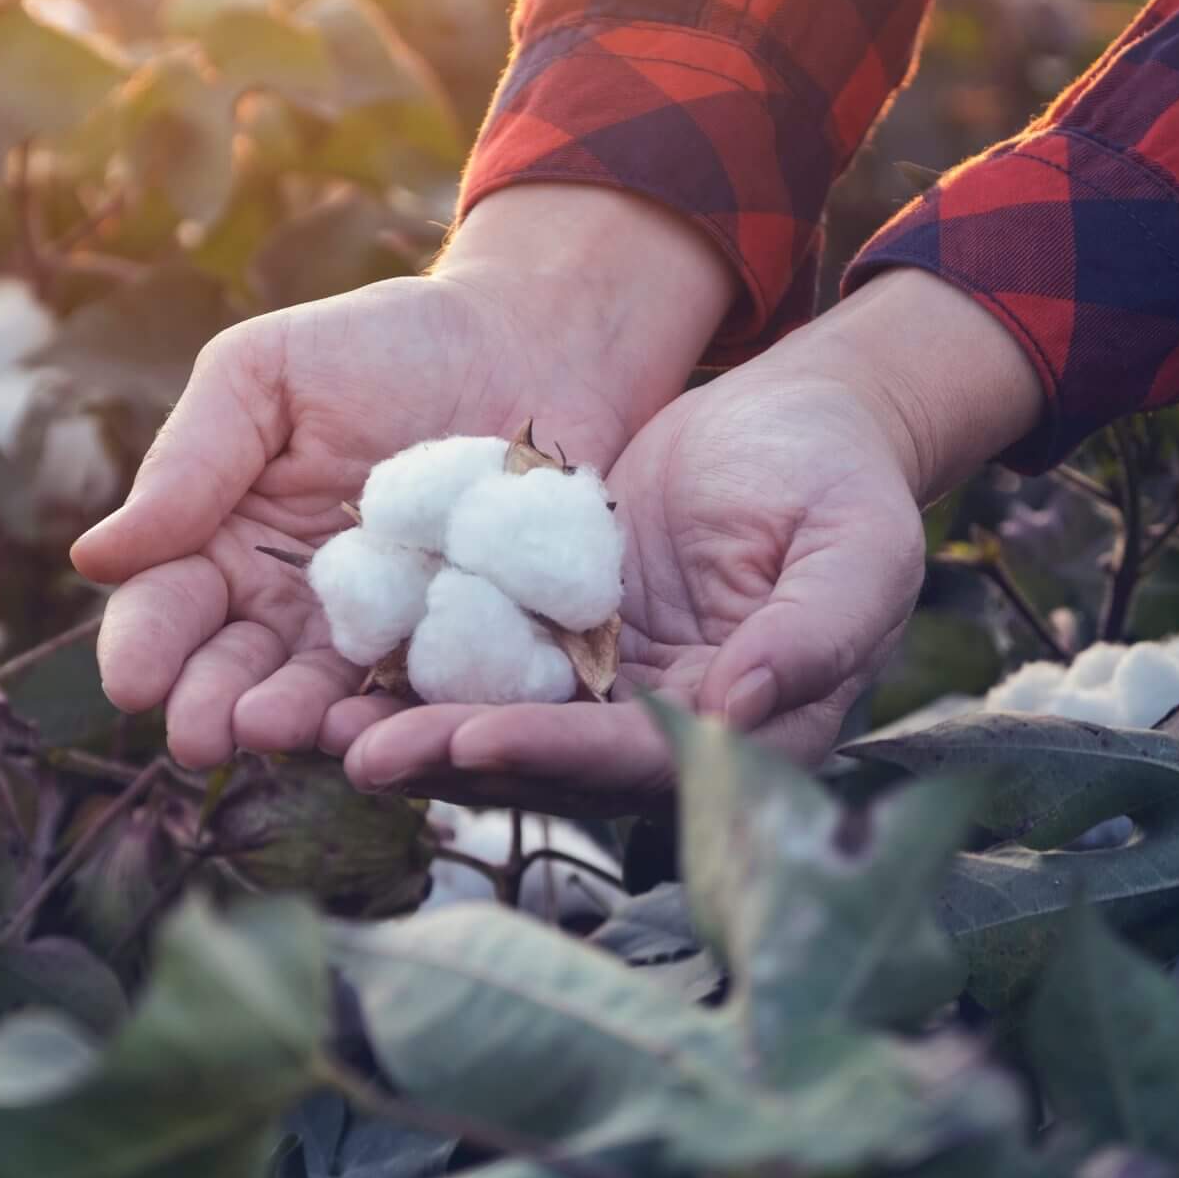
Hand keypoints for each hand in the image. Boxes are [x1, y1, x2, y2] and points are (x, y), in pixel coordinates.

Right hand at [70, 186, 733, 770]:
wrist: (534, 339)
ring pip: (320, 698)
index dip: (145, 646)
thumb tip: (94, 557)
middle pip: (233, 672)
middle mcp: (291, 609)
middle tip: (200, 736)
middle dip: (209, 706)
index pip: (168, 607)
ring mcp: (380, 637)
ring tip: (273, 731)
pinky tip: (375, 727)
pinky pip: (425, 695)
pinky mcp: (465, 650)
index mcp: (226, 544)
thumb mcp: (267, 374)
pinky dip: (398, 716)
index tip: (134, 681)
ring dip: (292, 724)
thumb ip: (191, 460)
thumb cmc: (386, 344)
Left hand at [321, 267, 1044, 812]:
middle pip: (553, 762)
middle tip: (360, 751)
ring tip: (321, 727)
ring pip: (503, 722)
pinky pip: (482, 661)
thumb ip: (814, 631)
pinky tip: (335, 666)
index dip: (559, 754)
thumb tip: (737, 710)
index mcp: (754, 731)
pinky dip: (414, 670)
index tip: (473, 739)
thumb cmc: (844, 476)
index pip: (644, 761)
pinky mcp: (561, 640)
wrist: (799, 416)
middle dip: (456, 759)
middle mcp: (672, 732)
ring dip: (416, 731)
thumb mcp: (857, 543)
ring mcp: (610, 689)